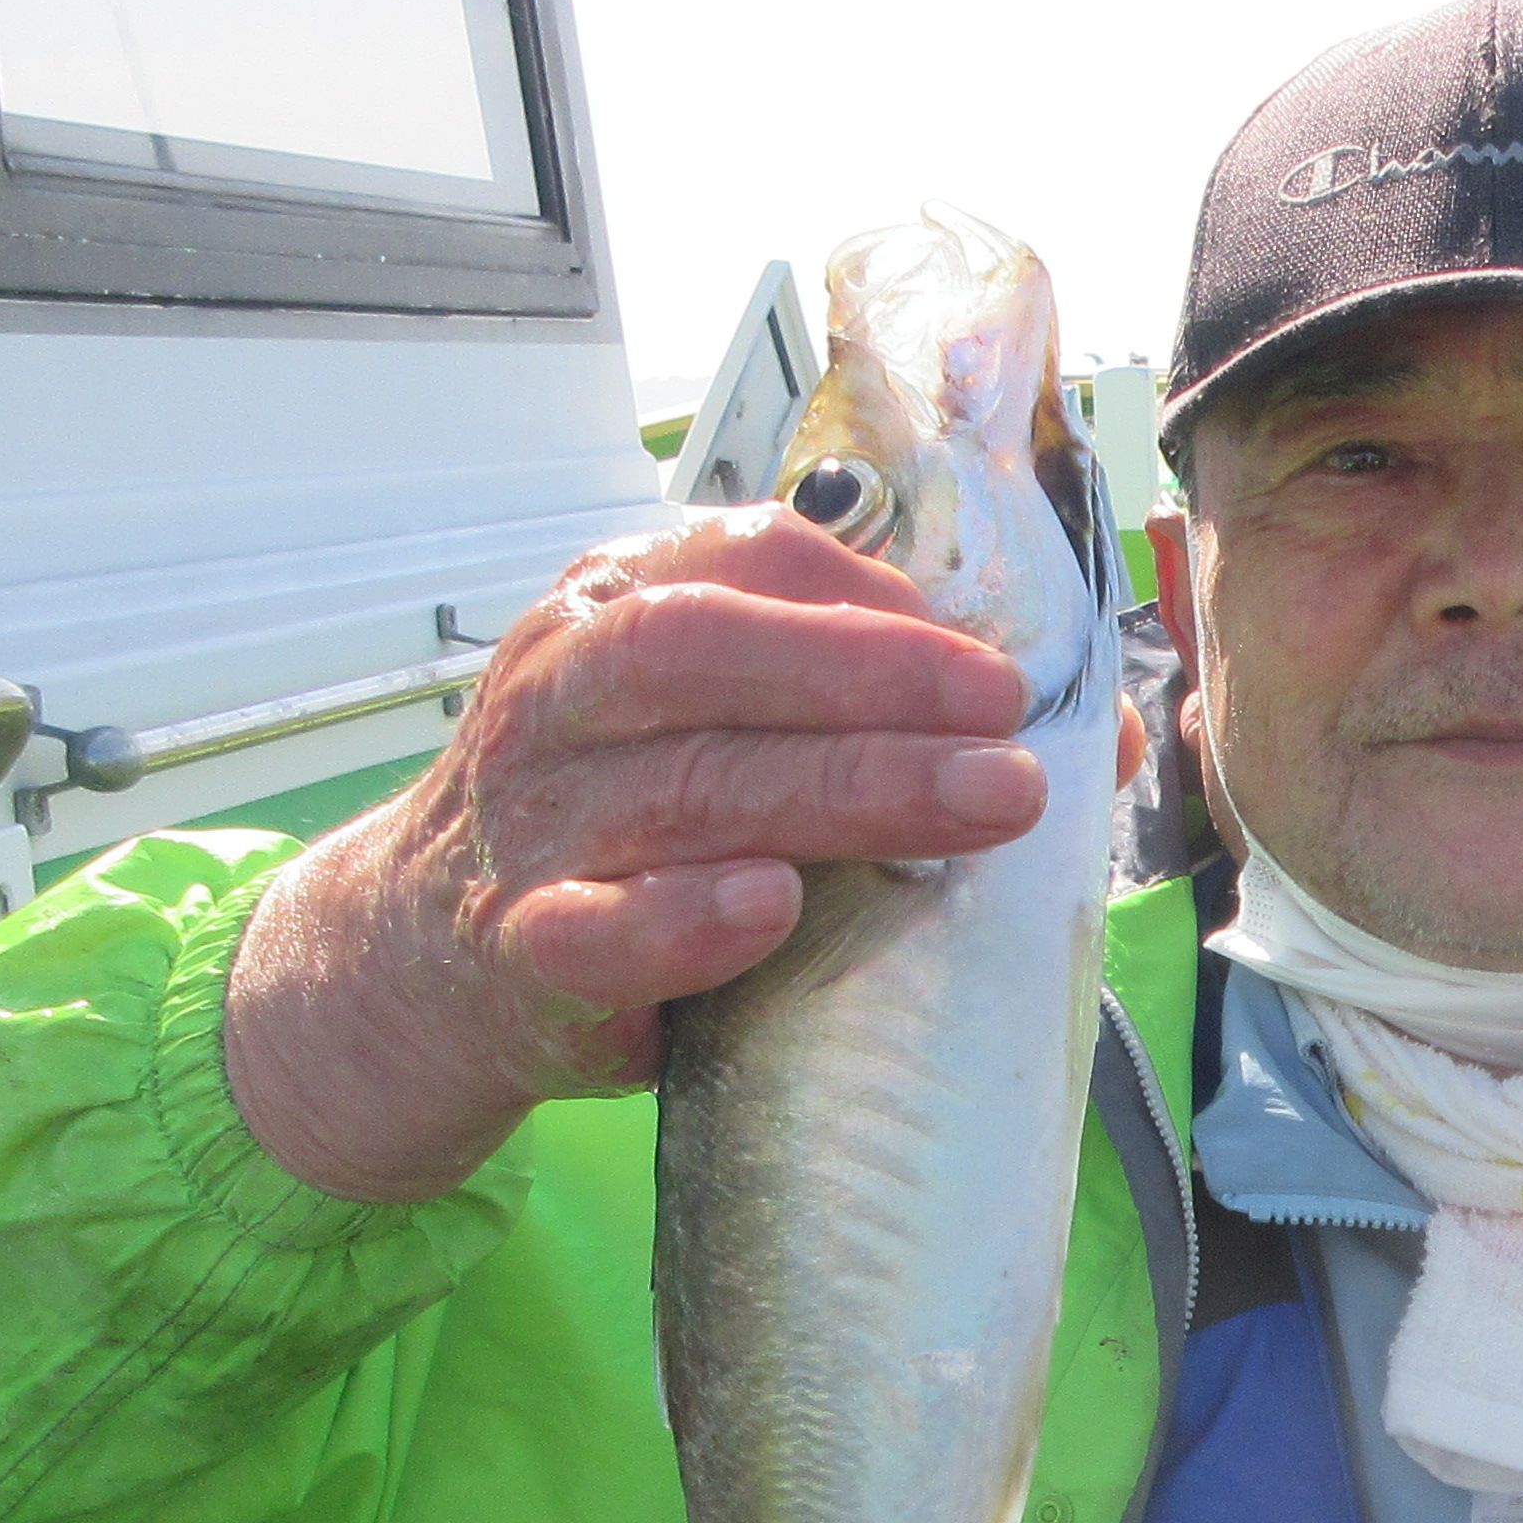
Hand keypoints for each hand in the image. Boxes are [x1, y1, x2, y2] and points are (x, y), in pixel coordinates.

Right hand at [223, 512, 1065, 1203]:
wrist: (418, 962)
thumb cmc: (620, 832)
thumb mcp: (726, 739)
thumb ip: (872, 716)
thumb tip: (1104, 727)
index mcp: (619, 613)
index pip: (749, 560)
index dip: (879, 596)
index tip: (994, 651)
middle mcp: (564, 696)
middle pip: (712, 655)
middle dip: (871, 674)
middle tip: (1007, 710)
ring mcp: (533, 822)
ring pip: (681, 785)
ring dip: (842, 790)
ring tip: (980, 800)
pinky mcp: (519, 952)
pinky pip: (592, 931)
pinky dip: (682, 920)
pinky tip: (769, 907)